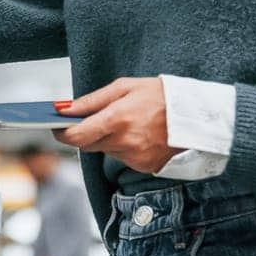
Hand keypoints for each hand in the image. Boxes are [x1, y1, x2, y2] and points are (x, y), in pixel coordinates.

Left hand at [54, 77, 176, 174]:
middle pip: (88, 145)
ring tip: (128, 120)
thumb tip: (65, 109)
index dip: (62, 132)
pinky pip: (123, 157)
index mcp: (117, 120)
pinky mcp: (144, 167)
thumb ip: (93, 100)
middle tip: (95, 117)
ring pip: (107, 150)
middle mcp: (124, 143)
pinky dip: (125, 146)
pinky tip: (140, 133)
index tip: (56, 125)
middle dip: (86, 132)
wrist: (199, 116)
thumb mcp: (126, 87)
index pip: (76, 136)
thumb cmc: (162, 96)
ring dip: (108, 137)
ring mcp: (134, 158)